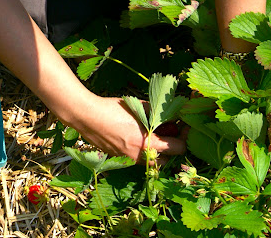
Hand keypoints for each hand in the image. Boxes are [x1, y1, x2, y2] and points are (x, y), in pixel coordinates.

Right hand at [64, 95, 186, 164]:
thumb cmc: (111, 109)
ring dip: (157, 152)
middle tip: (171, 132)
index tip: (185, 127)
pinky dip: (142, 151)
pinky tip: (136, 136)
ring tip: (154, 135)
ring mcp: (127, 160)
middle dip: (171, 148)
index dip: (184, 137)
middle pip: (167, 160)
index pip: (178, 149)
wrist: (85, 116)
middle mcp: (139, 156)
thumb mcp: (137, 107)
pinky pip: (136, 159)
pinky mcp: (118, 158)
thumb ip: (157, 113)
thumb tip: (171, 113)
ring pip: (150, 162)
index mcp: (147, 144)